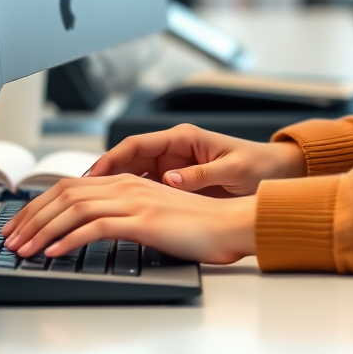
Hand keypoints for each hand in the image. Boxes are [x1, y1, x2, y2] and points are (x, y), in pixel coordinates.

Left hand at [0, 174, 255, 263]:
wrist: (230, 224)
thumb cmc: (196, 225)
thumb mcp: (152, 217)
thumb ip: (124, 216)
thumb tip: (91, 231)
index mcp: (128, 181)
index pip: (70, 186)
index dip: (39, 204)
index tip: (19, 225)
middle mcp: (127, 185)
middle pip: (65, 193)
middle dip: (31, 217)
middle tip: (10, 240)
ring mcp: (135, 200)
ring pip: (74, 208)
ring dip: (42, 230)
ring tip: (23, 250)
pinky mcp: (143, 220)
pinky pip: (96, 227)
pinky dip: (69, 240)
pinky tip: (54, 253)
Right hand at [81, 124, 306, 196]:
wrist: (276, 174)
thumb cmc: (258, 166)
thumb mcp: (233, 169)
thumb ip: (201, 175)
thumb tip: (169, 180)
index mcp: (183, 139)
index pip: (137, 145)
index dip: (110, 159)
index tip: (91, 174)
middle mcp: (174, 150)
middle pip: (126, 160)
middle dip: (101, 176)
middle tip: (76, 196)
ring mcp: (173, 166)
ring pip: (131, 175)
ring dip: (110, 189)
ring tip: (86, 208)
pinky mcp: (176, 183)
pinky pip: (144, 188)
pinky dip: (127, 199)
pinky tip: (112, 214)